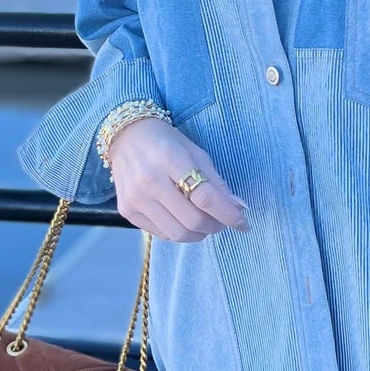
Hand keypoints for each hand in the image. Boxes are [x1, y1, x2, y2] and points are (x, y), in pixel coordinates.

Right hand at [107, 116, 249, 241]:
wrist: (126, 137)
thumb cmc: (166, 142)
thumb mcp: (195, 152)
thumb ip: (216, 182)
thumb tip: (238, 208)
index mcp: (170, 159)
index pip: (205, 197)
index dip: (228, 214)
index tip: (243, 223)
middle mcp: (149, 181)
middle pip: (192, 220)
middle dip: (215, 226)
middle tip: (223, 221)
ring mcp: (135, 198)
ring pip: (177, 233)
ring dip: (199, 233)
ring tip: (204, 222)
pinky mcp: (127, 210)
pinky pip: (161, 234)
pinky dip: (179, 231)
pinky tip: (182, 218)